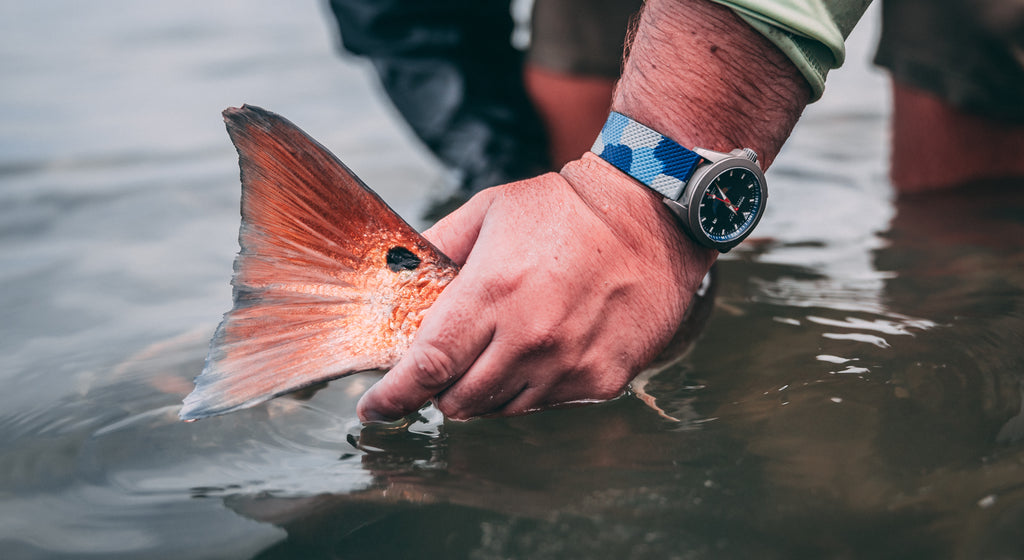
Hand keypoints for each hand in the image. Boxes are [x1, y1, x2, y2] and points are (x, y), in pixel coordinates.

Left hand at [356, 153, 714, 420]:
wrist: (649, 214)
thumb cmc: (564, 208)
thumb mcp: (488, 210)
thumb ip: (437, 248)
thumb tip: (399, 280)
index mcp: (492, 293)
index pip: (428, 366)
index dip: (394, 396)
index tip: (373, 410)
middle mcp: (529, 337)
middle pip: (459, 401)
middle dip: (442, 390)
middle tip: (450, 363)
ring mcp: (568, 364)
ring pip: (501, 410)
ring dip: (488, 391)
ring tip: (503, 349)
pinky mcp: (601, 378)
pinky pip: (547, 404)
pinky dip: (532, 387)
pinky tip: (544, 350)